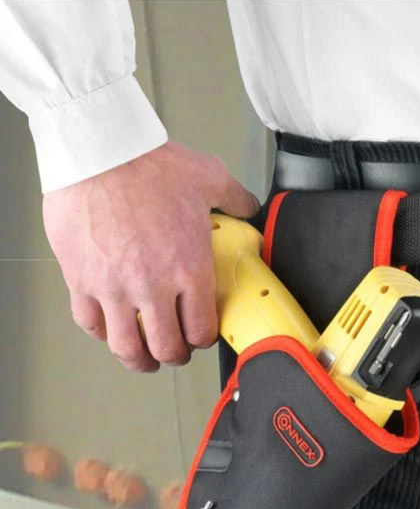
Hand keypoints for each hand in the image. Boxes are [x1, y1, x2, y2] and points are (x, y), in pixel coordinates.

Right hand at [43, 141, 259, 372]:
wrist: (98, 149)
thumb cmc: (150, 163)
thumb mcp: (209, 177)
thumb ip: (236, 198)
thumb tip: (250, 205)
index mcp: (190, 269)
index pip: (201, 329)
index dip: (203, 340)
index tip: (200, 336)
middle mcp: (154, 287)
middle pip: (167, 347)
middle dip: (174, 356)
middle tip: (174, 352)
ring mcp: (115, 288)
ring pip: (127, 347)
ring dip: (138, 360)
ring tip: (143, 359)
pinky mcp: (81, 280)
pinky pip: (90, 322)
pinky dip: (101, 332)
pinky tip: (109, 329)